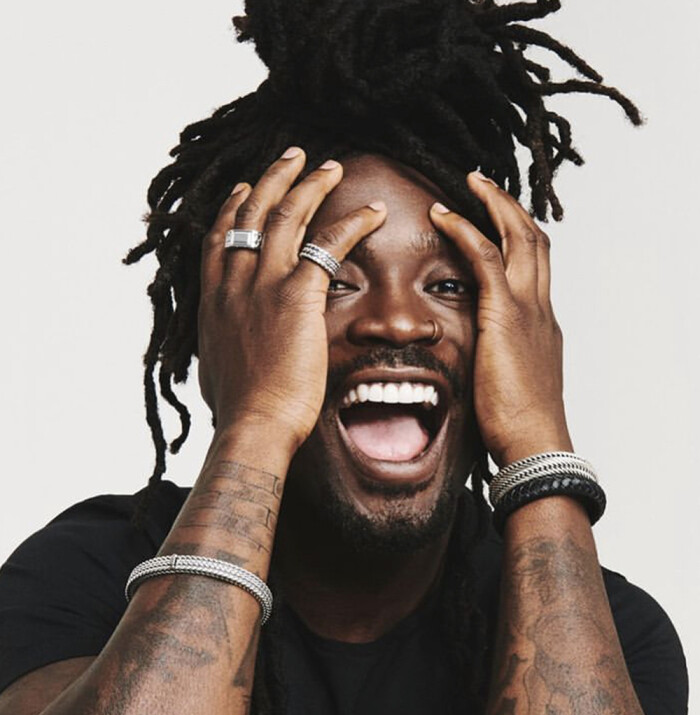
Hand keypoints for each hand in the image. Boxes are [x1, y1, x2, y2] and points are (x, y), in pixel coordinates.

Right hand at [198, 147, 386, 451]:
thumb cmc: (240, 409)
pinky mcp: (296, 294)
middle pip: (252, 212)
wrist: (252, 425)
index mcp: (213, 298)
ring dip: (311, 184)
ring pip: (287, 215)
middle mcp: (233, 280)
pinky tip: (374, 211)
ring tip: (330, 166)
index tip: (247, 188)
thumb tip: (228, 347)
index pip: (221, 236)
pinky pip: (329, 243)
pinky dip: (353, 221)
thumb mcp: (217, 368)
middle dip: (273, 178)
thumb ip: (225, 344)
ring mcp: (262, 283)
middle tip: (294, 157)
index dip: (236, 207)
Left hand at [430, 172, 572, 467]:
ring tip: (470, 182)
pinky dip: (464, 230)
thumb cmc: (518, 424)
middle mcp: (540, 307)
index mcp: (541, 322)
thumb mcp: (512, 381)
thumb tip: (481, 358)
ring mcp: (527, 308)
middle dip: (510, 206)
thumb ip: (501, 358)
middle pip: (534, 239)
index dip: (518, 235)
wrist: (533, 442)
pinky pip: (483, 257)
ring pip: (517, 236)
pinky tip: (441, 215)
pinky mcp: (505, 315)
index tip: (499, 218)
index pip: (535, 265)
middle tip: (483, 184)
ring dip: (493, 203)